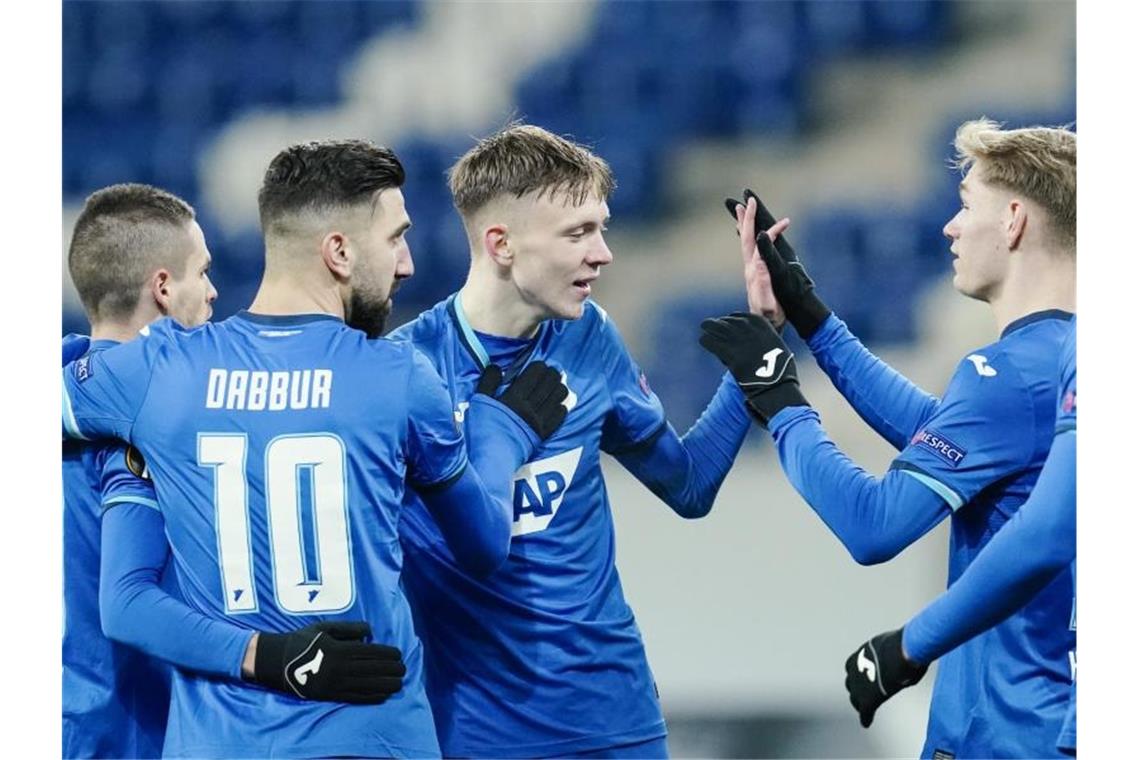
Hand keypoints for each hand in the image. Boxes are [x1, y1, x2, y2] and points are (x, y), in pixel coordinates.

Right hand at [251, 621, 405, 703]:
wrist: (278, 662)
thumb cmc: (303, 641)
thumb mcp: (325, 628)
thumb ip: (349, 629)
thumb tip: (370, 632)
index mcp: (339, 649)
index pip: (371, 653)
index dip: (388, 654)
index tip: (399, 654)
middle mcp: (339, 668)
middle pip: (373, 670)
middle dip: (391, 670)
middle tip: (404, 669)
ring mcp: (335, 684)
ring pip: (367, 686)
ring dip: (386, 685)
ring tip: (399, 683)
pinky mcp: (330, 696)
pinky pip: (355, 698)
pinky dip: (372, 697)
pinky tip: (383, 695)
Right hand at [475, 362, 567, 439]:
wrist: (489, 459)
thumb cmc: (480, 430)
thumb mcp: (478, 403)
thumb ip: (487, 383)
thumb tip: (495, 366)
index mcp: (514, 397)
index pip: (535, 374)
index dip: (540, 366)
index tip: (539, 365)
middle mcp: (530, 407)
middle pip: (549, 383)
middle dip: (552, 374)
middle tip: (550, 372)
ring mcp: (538, 421)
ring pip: (558, 398)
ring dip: (558, 388)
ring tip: (556, 386)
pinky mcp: (543, 435)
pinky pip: (559, 417)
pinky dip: (561, 407)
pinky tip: (559, 405)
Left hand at [699, 312, 808, 425]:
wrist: (777, 388)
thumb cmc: (780, 373)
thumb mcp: (778, 348)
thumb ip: (766, 340)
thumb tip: (757, 340)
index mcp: (763, 327)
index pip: (742, 317)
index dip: (733, 320)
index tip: (728, 323)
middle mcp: (750, 330)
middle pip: (727, 321)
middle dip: (719, 324)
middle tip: (712, 326)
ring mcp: (740, 341)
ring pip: (716, 327)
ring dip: (710, 328)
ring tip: (705, 330)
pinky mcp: (730, 354)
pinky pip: (711, 341)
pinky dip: (707, 341)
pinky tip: (705, 342)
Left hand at [725, 189, 830, 338]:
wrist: (764, 329)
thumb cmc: (770, 318)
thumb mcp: (768, 301)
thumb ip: (763, 280)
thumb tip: (759, 259)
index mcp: (755, 272)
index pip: (760, 244)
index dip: (771, 232)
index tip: (786, 223)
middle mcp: (750, 269)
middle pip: (745, 238)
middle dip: (746, 218)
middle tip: (746, 200)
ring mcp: (750, 272)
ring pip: (745, 242)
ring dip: (743, 224)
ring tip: (740, 209)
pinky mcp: (754, 276)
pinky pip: (749, 250)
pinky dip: (748, 237)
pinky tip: (748, 234)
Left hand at [844, 628, 928, 727]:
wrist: (901, 654)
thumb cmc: (904, 647)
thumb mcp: (896, 648)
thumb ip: (892, 658)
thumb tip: (902, 662)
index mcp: (862, 652)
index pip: (854, 665)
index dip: (858, 673)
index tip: (862, 677)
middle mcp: (856, 667)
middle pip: (852, 682)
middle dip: (856, 688)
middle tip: (862, 693)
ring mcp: (859, 684)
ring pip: (855, 697)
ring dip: (859, 702)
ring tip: (863, 708)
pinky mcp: (867, 699)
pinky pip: (864, 712)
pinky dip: (866, 717)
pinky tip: (867, 722)